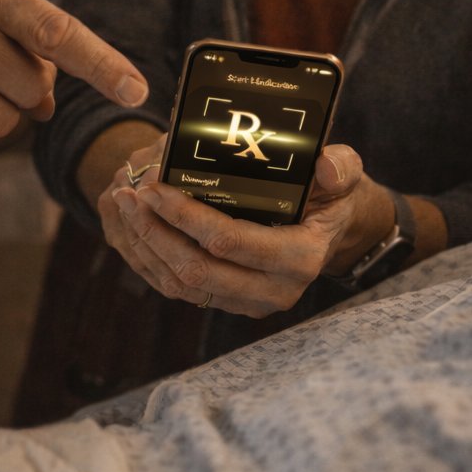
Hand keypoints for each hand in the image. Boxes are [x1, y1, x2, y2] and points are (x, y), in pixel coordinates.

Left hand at [99, 142, 398, 316]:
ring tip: (125, 205)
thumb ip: (340, 168)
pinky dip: (154, 261)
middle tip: (128, 194)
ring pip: (183, 286)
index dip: (187, 217)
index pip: (230, 242)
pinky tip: (137, 228)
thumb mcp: (345, 174)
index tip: (154, 187)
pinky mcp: (232, 304)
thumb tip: (325, 170)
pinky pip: (182, 292)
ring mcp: (251, 304)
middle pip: (197, 270)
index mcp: (301, 258)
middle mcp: (275, 291)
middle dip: (155, 232)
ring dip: (147, 246)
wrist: (334, 230)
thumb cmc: (334, 194)